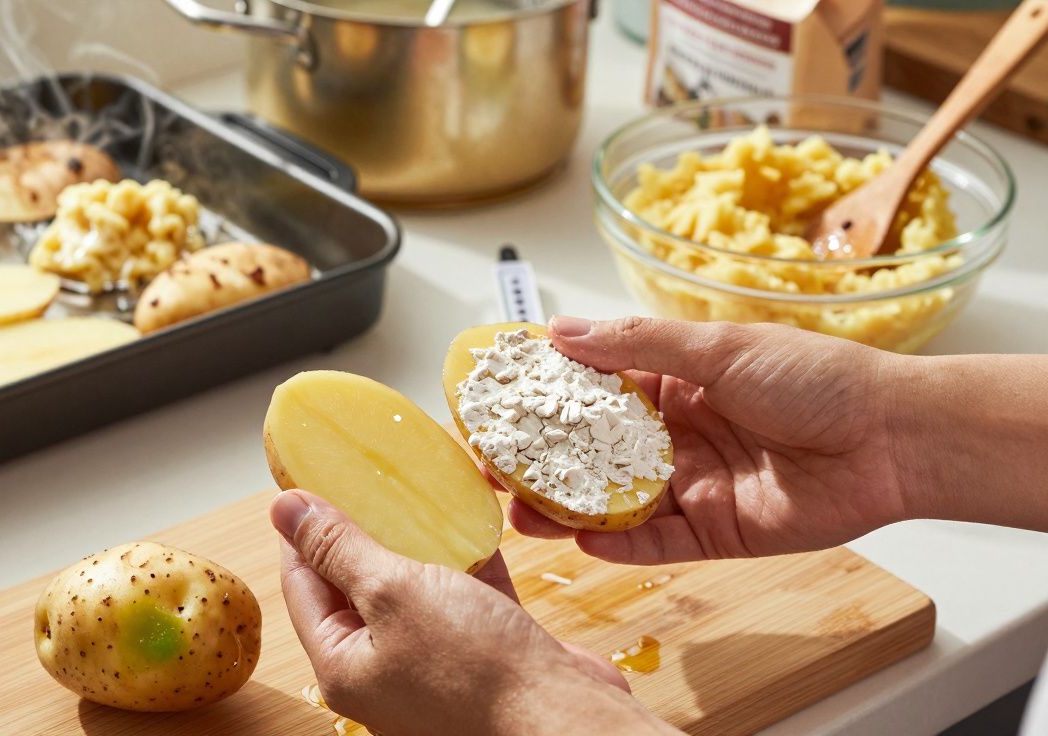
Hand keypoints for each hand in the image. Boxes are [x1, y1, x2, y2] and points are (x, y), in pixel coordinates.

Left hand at [270, 490, 677, 735]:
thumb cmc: (475, 670)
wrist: (563, 720)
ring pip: (414, 589)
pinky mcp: (485, 653)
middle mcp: (384, 669)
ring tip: (412, 488)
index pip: (303, 584)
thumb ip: (339, 549)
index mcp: (343, 665)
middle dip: (361, 528)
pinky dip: (465, 559)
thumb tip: (284, 509)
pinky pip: (465, 596)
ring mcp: (436, 664)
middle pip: (356, 586)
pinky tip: (470, 520)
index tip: (306, 479)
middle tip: (362, 474)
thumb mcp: (392, 594)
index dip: (302, 529)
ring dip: (416, 540)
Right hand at [510, 316, 915, 563]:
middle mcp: (674, 434)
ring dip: (563, 507)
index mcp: (673, 382)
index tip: (492, 400)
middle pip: (591, 452)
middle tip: (489, 468)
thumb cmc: (815, 378)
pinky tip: (575, 540)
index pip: (591, 389)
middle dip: (539, 460)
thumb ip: (636, 346)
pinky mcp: (711, 532)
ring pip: (612, 501)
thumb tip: (560, 330)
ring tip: (516, 512)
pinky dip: (616, 546)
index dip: (543, 395)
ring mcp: (689, 485)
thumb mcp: (718, 348)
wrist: (889, 440)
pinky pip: (653, 543)